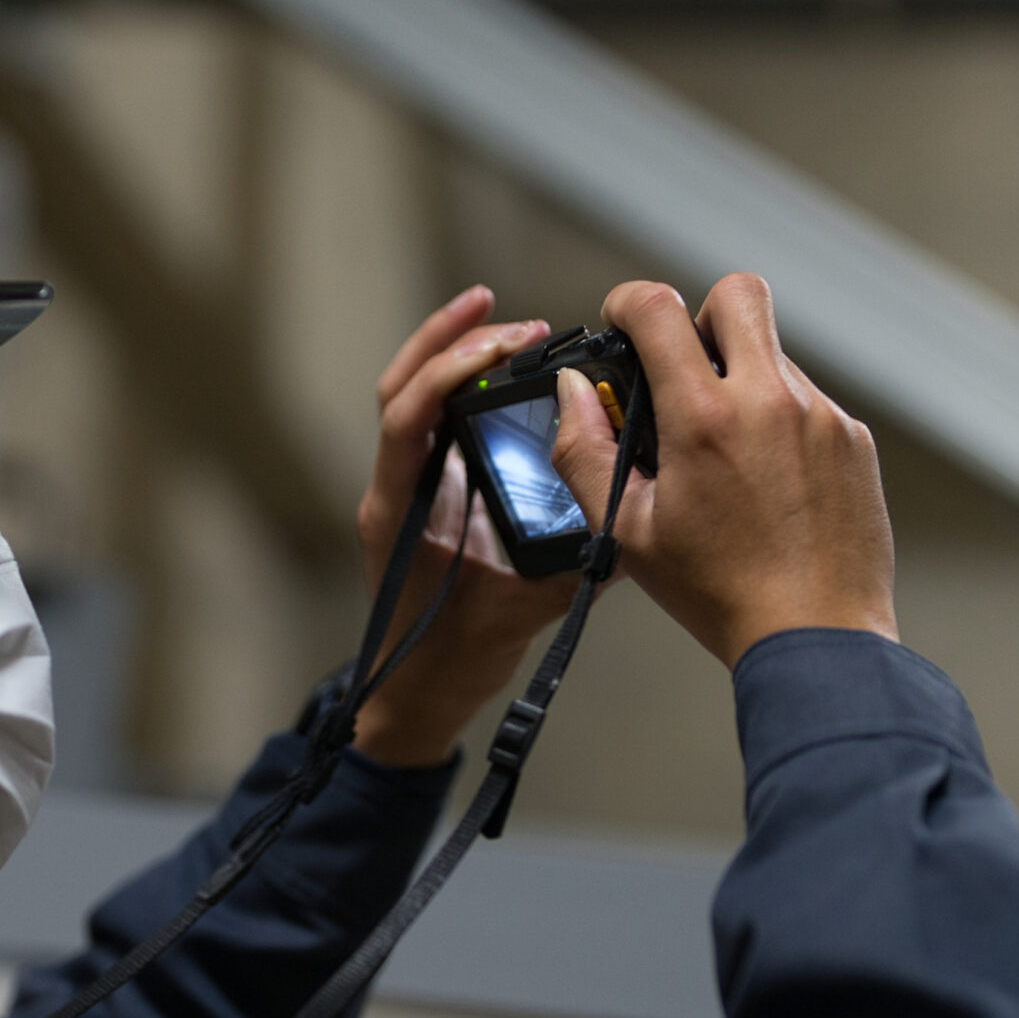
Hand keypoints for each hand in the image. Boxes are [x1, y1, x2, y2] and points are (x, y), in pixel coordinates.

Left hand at [350, 287, 587, 767]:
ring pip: (412, 396)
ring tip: (507, 323)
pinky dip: (463, 389)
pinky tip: (505, 373)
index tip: (504, 342)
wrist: (417, 697)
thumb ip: (567, 567)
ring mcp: (405, 487)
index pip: (407, 416)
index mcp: (399, 508)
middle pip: (402, 386)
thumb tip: (625, 520)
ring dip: (454, 353)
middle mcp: (393, 487)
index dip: (448, 368)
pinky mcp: (424, 493)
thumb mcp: (519, 614)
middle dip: (453, 340)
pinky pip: (434, 423)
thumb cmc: (452, 662)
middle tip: (514, 319)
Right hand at [550, 276, 895, 668]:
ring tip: (725, 456)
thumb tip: (573, 394)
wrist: (815, 636)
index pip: (660, 308)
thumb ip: (584, 452)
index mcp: (705, 419)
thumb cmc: (720, 593)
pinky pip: (808, 400)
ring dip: (741, 381)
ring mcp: (822, 416)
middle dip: (700, 316)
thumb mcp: (626, 530)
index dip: (629, 301)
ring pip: (773, 354)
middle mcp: (771, 401)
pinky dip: (779, 422)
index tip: (622, 321)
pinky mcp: (853, 439)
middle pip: (738, 293)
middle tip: (682, 370)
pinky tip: (767, 481)